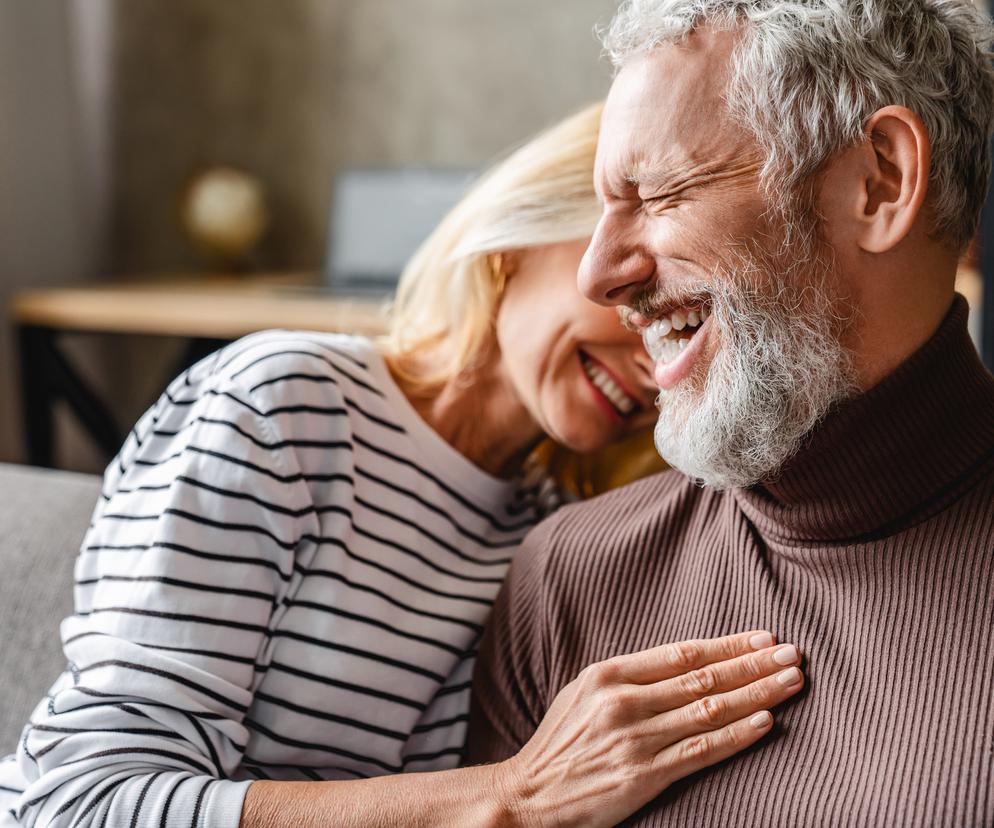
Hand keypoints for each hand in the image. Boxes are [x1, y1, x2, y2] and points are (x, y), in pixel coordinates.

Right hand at [496, 630, 803, 827]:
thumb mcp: (583, 693)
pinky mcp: (644, 776)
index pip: (683, 653)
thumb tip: (685, 662)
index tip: (764, 636)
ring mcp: (635, 739)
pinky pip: (701, 751)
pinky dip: (737, 735)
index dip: (728, 644)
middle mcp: (624, 701)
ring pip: (710, 710)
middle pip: (704, 677)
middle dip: (754, 663)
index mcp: (608, 674)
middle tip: (794, 653)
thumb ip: (629, 678)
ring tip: (791, 681)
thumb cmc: (559, 743)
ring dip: (758, 693)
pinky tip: (766, 722)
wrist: (528, 796)